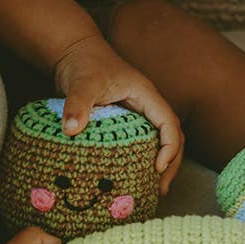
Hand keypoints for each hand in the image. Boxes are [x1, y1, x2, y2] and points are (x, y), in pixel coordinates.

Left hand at [53, 34, 183, 193]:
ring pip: (161, 141)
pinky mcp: (126, 121)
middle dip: (172, 163)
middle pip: (173, 136)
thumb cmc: (82, 64)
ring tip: (154, 190)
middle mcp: (147, 105)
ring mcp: (139, 113)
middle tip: (161, 189)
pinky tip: (135, 177)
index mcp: (146, 95)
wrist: (73, 53)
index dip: (169, 146)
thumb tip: (71, 130)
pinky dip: (144, 160)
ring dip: (162, 164)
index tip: (158, 168)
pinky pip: (143, 143)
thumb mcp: (80, 84)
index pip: (170, 123)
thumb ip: (77, 105)